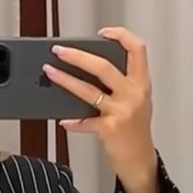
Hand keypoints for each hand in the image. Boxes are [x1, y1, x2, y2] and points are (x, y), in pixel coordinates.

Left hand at [42, 26, 157, 185]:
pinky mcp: (109, 129)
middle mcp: (133, 94)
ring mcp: (121, 111)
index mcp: (142, 83)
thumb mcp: (138, 100)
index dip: (120, 36)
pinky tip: (63, 120)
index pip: (137, 49)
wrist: (140, 159)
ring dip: (65, 80)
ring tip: (50, 72)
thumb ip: (123, 83)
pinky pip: (84, 122)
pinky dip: (72, 122)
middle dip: (77, 56)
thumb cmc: (135, 129)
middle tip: (59, 51)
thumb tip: (90, 67)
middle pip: (103, 67)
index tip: (102, 33)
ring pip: (88, 91)